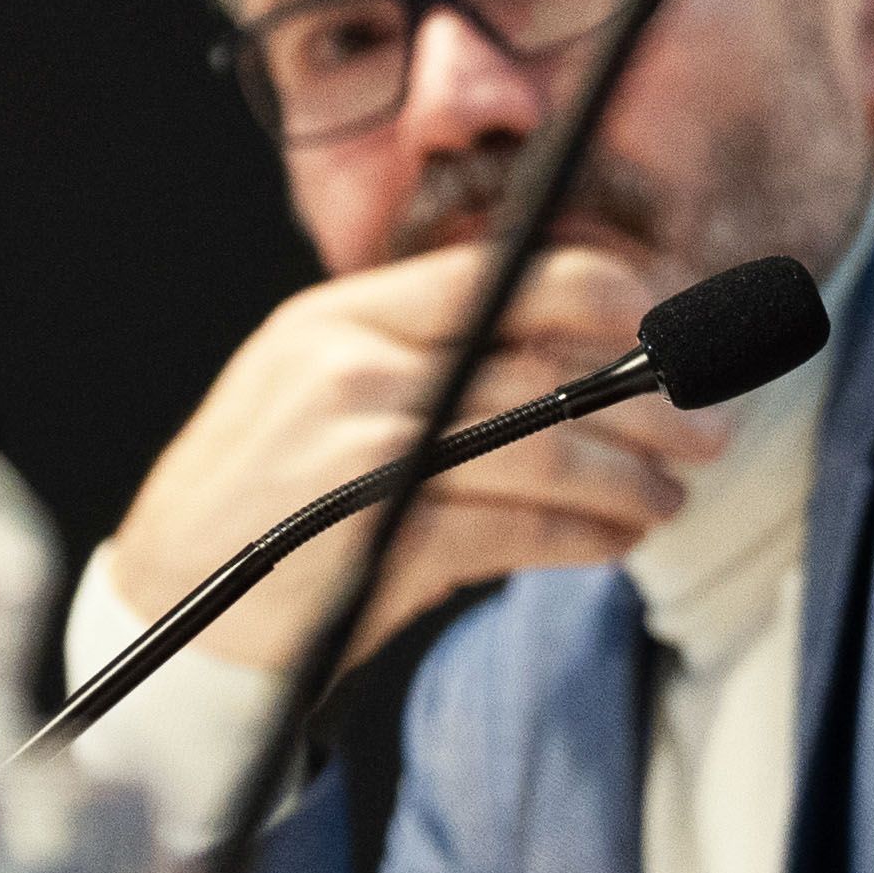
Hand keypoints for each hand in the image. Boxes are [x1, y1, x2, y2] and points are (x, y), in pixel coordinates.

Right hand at [103, 242, 704, 682]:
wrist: (165, 599)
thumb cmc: (262, 495)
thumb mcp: (314, 386)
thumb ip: (419, 353)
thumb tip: (567, 348)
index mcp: (339, 315)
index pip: (499, 273)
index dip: (600, 291)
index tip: (663, 318)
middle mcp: (350, 367)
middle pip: (539, 359)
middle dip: (646, 394)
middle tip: (708, 423)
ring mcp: (360, 452)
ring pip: (542, 444)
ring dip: (628, 475)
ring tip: (670, 496)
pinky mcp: (374, 539)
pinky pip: (513, 530)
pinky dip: (582, 536)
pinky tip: (616, 541)